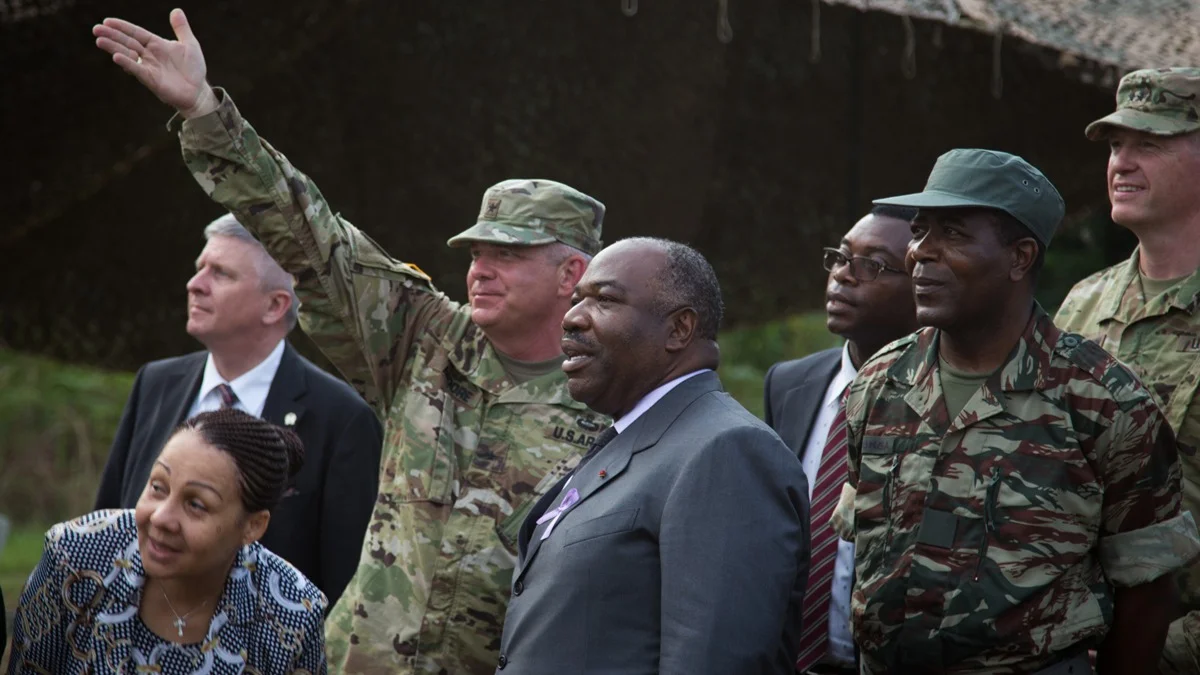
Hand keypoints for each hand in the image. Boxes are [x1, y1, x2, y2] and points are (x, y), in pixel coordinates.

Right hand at [93, 8, 217, 117]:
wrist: (199, 91)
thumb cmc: (193, 69)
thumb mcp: (190, 44)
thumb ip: (181, 28)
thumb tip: (176, 10)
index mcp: (157, 44)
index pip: (136, 33)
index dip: (123, 27)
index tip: (107, 21)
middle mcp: (150, 55)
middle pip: (128, 42)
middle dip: (112, 35)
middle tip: (96, 29)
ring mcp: (149, 67)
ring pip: (128, 55)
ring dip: (114, 48)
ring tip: (99, 41)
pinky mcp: (151, 80)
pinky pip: (137, 70)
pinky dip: (128, 63)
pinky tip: (116, 57)